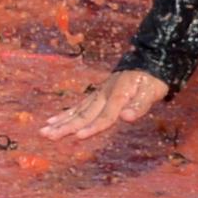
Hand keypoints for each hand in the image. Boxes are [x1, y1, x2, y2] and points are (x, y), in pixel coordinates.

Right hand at [42, 68, 167, 141]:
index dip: (93, 127)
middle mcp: (104, 94)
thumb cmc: (152, 80)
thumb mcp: (152, 92)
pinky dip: (66, 113)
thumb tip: (127, 117)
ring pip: (78, 110)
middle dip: (66, 126)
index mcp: (118, 95)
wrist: (147, 60)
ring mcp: (98, 94)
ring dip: (61, 121)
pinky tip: (53, 119)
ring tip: (44, 130)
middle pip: (84, 114)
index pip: (105, 116)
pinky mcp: (96, 95)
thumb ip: (140, 105)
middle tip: (48, 135)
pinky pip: (79, 106)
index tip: (78, 136)